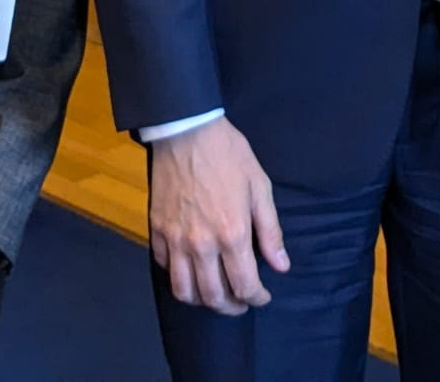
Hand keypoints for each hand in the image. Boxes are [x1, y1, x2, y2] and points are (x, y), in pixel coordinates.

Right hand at [147, 116, 289, 315]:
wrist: (187, 131)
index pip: (245, 285)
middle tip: (241, 302)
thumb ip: (270, 231)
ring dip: (202, 300)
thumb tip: (281, 265)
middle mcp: (201, 244)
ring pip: (184, 290)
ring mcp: (176, 239)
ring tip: (215, 294)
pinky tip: (190, 270)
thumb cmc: (229, 155)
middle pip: (213, 296)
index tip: (263, 295)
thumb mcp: (260, 187)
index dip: (257, 298)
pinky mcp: (158, 230)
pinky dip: (178, 277)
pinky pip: (164, 267)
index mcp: (232, 233)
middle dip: (231, 307)